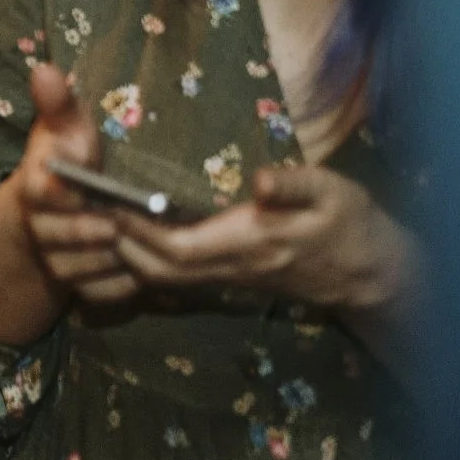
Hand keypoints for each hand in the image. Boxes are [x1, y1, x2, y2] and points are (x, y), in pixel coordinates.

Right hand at [11, 63, 141, 306]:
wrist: (65, 209)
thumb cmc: (74, 159)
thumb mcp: (68, 130)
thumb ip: (59, 105)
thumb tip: (45, 69)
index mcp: (36, 187)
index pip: (43, 195)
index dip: (66, 199)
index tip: (90, 196)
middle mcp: (40, 229)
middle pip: (67, 238)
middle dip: (99, 231)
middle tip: (133, 221)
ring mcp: (57, 262)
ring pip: (88, 270)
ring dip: (118, 259)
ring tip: (148, 243)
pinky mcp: (80, 289)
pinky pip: (105, 294)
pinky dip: (129, 284)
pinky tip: (150, 267)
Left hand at [111, 163, 415, 311]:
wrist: (373, 274)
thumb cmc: (352, 225)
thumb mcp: (334, 194)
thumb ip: (297, 186)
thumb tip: (262, 180)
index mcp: (250, 243)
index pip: (179, 248)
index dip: (139, 232)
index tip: (108, 205)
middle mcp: (232, 267)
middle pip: (160, 270)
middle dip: (119, 246)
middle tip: (86, 212)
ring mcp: (230, 276)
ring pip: (165, 278)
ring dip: (128, 256)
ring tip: (97, 222)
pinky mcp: (231, 276)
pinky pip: (177, 277)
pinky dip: (146, 261)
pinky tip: (128, 239)